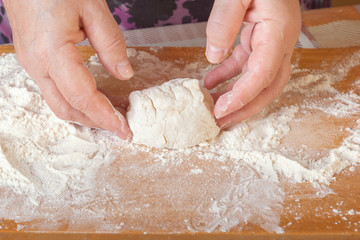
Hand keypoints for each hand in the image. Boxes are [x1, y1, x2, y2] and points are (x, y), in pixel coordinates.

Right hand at [3, 0, 132, 138]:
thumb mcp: (92, 7)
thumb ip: (110, 44)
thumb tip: (125, 74)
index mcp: (52, 53)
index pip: (82, 97)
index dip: (104, 116)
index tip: (123, 127)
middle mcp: (37, 65)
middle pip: (68, 108)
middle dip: (96, 122)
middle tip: (122, 127)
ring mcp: (33, 64)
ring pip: (60, 102)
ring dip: (88, 113)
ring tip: (114, 113)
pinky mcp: (35, 60)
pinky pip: (56, 90)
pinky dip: (78, 100)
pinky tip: (98, 97)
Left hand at [204, 0, 300, 127]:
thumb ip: (224, 22)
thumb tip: (212, 57)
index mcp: (278, 32)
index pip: (262, 75)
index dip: (242, 96)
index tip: (220, 110)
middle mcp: (279, 42)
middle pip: (268, 87)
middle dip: (245, 109)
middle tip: (221, 123)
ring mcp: (269, 42)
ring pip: (257, 80)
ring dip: (235, 96)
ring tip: (212, 109)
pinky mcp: (258, 39)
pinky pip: (244, 65)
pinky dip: (227, 76)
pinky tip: (209, 82)